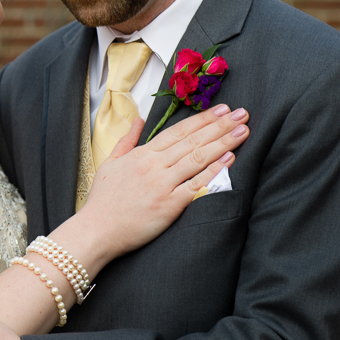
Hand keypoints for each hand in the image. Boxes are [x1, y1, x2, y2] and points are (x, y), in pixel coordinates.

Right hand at [80, 104, 248, 261]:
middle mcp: (154, 165)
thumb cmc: (102, 200)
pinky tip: (230, 159)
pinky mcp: (169, 205)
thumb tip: (138, 119)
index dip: (201, 119)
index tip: (221, 109)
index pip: (177, 131)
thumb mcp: (110, 162)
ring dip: (223, 142)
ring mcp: (162, 184)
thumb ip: (127, 140)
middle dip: (219, 125)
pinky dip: (214, 171)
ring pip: (198, 158)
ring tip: (242, 131)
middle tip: (241, 113)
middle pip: (192, 140)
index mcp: (142, 154)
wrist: (96, 230)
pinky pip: (196, 184)